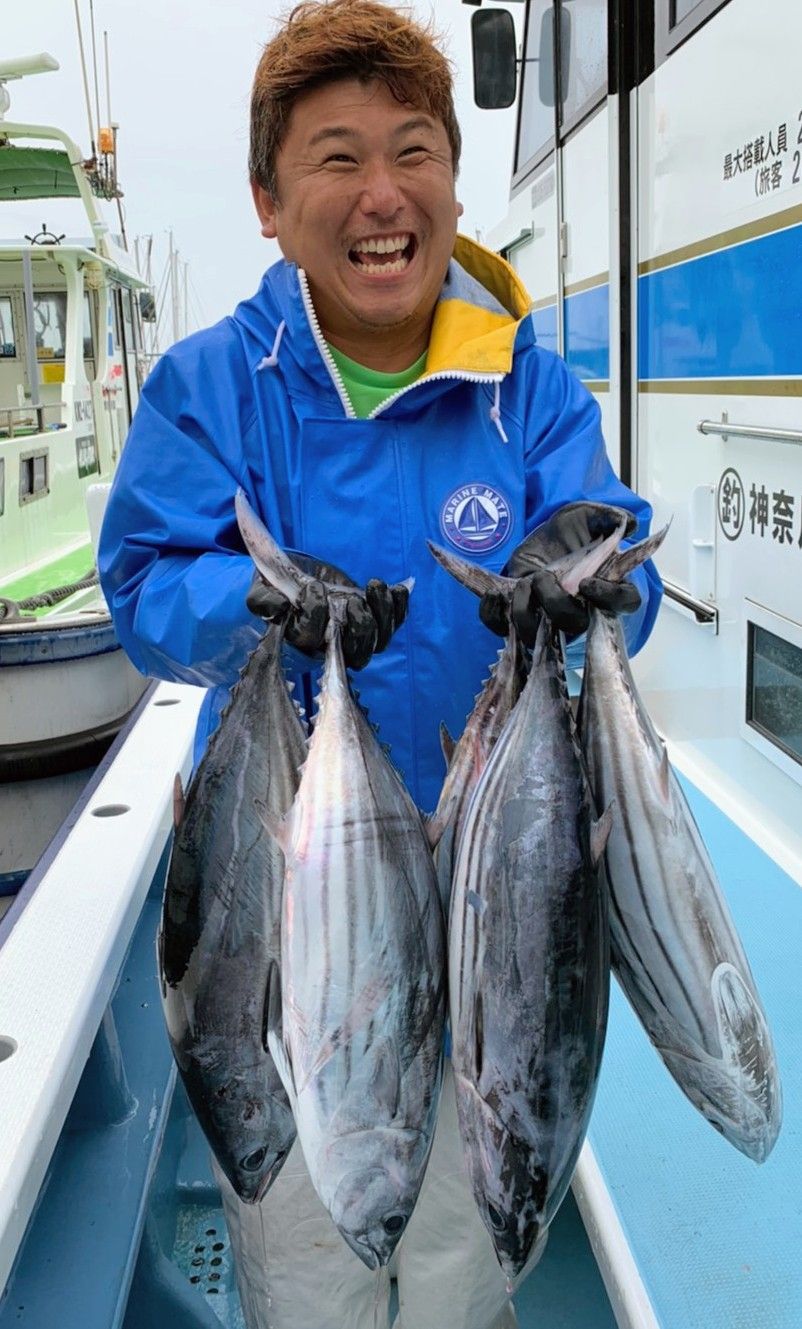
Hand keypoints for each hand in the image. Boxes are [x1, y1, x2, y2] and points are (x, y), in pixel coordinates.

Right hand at [246, 553, 408, 669]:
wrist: (297, 578)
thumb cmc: (277, 587)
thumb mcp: (262, 590)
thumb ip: (264, 600)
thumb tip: (278, 608)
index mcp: (302, 641)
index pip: (312, 639)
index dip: (315, 614)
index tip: (314, 587)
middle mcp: (332, 645)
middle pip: (355, 653)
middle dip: (358, 624)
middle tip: (349, 599)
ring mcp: (355, 636)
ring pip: (378, 642)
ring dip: (382, 615)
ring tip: (374, 586)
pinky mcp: (372, 622)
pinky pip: (393, 624)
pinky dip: (399, 607)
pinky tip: (399, 588)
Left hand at [480, 502, 640, 641]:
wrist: (545, 538)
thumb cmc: (574, 532)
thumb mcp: (590, 517)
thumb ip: (607, 517)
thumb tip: (627, 524)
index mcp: (607, 587)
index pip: (621, 602)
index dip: (607, 597)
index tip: (587, 584)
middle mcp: (581, 610)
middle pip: (575, 625)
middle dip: (555, 604)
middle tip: (543, 577)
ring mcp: (550, 619)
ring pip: (538, 635)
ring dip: (525, 611)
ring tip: (523, 583)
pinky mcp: (522, 617)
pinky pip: (503, 629)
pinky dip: (494, 615)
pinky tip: (494, 596)